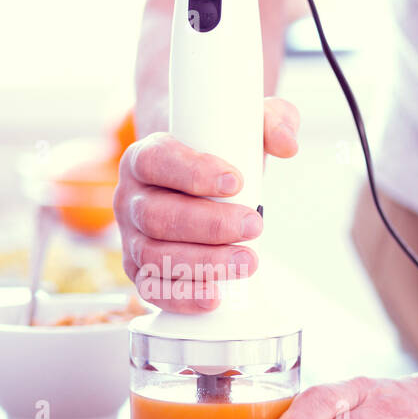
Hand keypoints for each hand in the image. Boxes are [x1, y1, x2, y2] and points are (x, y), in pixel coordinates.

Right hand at [114, 97, 299, 312]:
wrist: (196, 185)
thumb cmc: (219, 157)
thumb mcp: (245, 127)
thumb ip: (272, 121)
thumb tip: (287, 145)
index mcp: (143, 157)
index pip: (156, 161)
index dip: (192, 172)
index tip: (236, 181)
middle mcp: (130, 198)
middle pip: (157, 215)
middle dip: (209, 225)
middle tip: (254, 225)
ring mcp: (131, 238)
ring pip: (154, 255)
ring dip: (203, 263)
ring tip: (247, 261)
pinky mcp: (141, 271)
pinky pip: (153, 289)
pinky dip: (183, 296)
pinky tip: (215, 296)